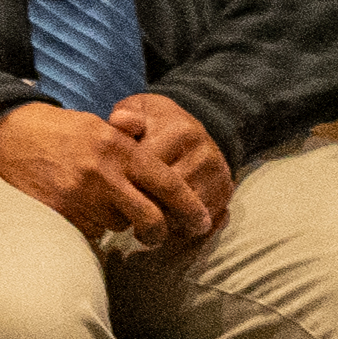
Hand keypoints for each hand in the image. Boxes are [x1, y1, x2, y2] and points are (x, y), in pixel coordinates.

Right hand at [0, 100, 204, 247]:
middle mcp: (104, 174)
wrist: (8, 133)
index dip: (190, 208)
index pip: (167, 184)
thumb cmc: (60, 130)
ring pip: (117, 225)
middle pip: (149, 218)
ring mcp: (80, 195)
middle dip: (158, 233)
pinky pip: (88, 230)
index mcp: (119, 149)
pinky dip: (89, 225)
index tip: (202, 223)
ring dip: (115, 221)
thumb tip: (165, 173)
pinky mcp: (59, 211)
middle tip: (156, 236)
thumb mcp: (100, 127)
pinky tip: (77, 207)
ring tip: (98, 204)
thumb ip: (132, 147)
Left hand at [100, 96, 242, 241]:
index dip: (128, 183)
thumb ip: (126, 116)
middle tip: (124, 215)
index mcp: (182, 132)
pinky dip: (184, 228)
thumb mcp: (138, 110)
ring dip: (164, 223)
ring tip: (141, 224)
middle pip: (170, 195)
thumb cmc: (152, 123)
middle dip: (145, 206)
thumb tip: (118, 121)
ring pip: (187, 212)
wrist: (189, 130)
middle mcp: (206, 154)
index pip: (151, 167)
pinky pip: (205, 221)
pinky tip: (164, 226)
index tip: (111, 191)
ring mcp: (220, 175)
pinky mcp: (226, 193)